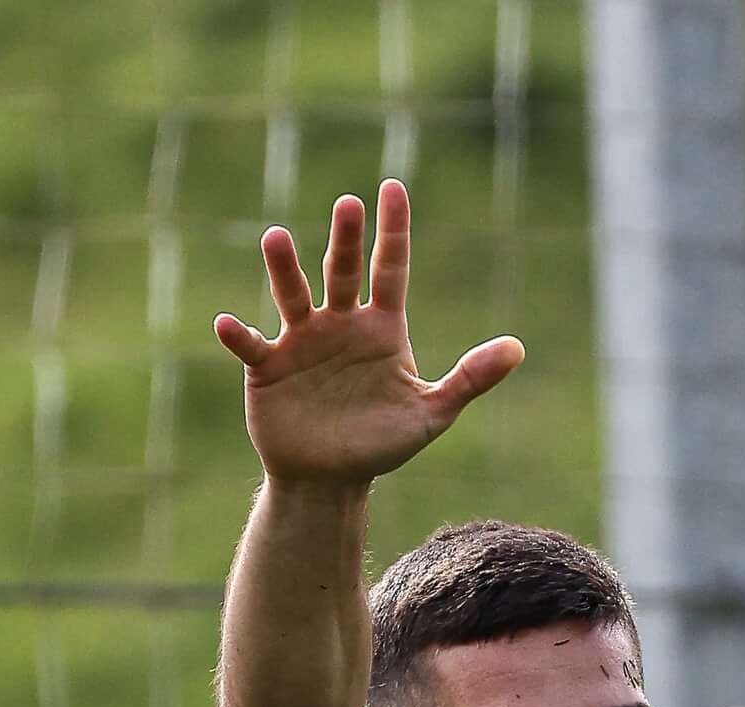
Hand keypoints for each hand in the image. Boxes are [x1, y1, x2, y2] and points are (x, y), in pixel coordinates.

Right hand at [214, 179, 521, 491]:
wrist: (331, 481)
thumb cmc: (380, 444)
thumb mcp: (431, 414)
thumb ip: (470, 378)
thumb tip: (518, 349)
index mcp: (380, 327)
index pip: (390, 268)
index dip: (394, 230)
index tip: (393, 188)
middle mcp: (339, 323)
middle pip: (343, 271)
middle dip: (346, 239)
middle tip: (348, 205)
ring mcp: (301, 341)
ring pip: (293, 295)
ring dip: (284, 269)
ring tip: (275, 238)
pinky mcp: (268, 369)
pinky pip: (251, 346)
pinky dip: (239, 336)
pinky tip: (226, 325)